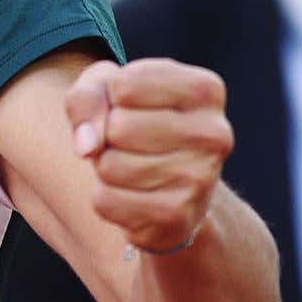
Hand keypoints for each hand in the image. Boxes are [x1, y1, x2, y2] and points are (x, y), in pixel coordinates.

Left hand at [65, 57, 232, 254]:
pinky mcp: (178, 216)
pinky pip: (107, 202)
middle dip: (108, 135)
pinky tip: (132, 194)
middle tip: (130, 143)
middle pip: (119, 127)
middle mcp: (214, 134)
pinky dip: (105, 198)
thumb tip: (87, 146)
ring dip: (105, 167)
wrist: (169, 188)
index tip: (130, 105)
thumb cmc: (136, 122)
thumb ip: (86, 98)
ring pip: (110, 166)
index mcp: (205, 90)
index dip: (111, 97)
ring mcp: (201, 178)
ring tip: (132, 166)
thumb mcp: (107, 91)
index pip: (125, 86)